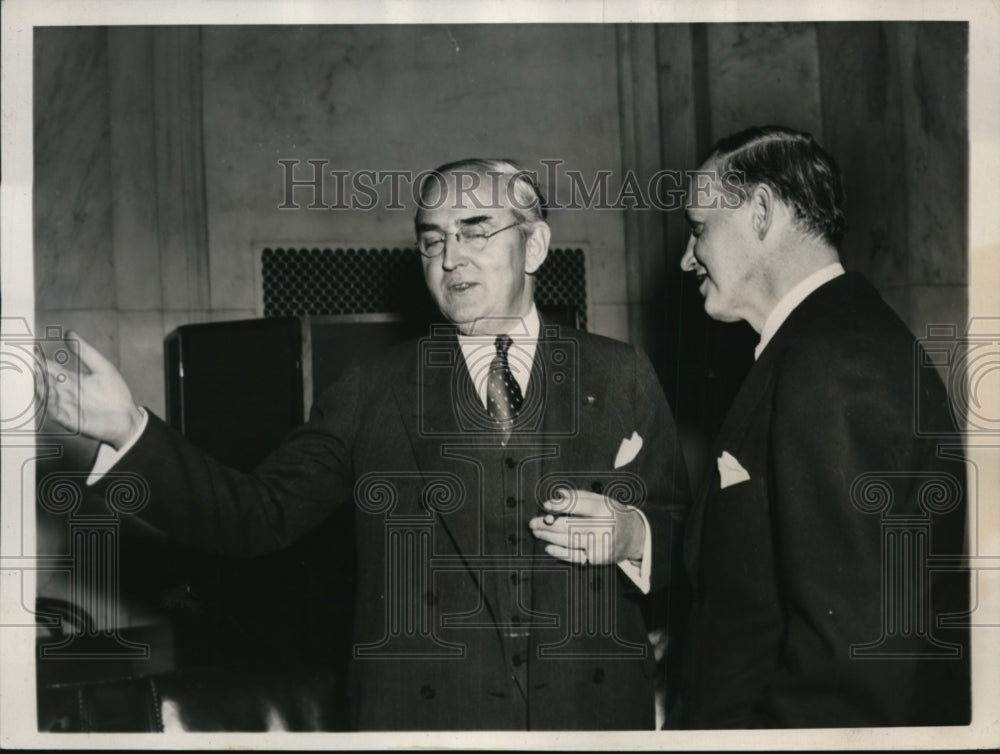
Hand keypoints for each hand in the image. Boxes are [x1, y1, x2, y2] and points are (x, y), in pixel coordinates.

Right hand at [40, 330, 143, 448]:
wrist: (127, 418)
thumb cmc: (116, 394)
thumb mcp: (103, 368)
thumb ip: (86, 352)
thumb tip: (70, 333)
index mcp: (71, 379)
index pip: (50, 368)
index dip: (40, 360)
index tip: (31, 351)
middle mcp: (65, 392)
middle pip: (44, 380)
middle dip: (35, 373)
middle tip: (26, 363)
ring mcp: (66, 406)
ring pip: (46, 395)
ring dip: (39, 387)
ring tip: (33, 377)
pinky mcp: (69, 420)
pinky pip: (55, 411)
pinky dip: (50, 403)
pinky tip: (48, 394)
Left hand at [529, 489, 643, 565]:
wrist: (634, 537)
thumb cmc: (612, 514)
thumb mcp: (601, 500)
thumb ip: (579, 497)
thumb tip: (556, 496)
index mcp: (604, 509)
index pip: (578, 505)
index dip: (559, 505)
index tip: (546, 505)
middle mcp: (603, 528)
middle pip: (568, 525)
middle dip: (547, 524)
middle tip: (532, 523)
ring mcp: (600, 545)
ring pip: (568, 541)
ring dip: (548, 537)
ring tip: (536, 532)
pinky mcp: (598, 559)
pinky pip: (574, 557)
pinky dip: (560, 553)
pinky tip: (548, 547)